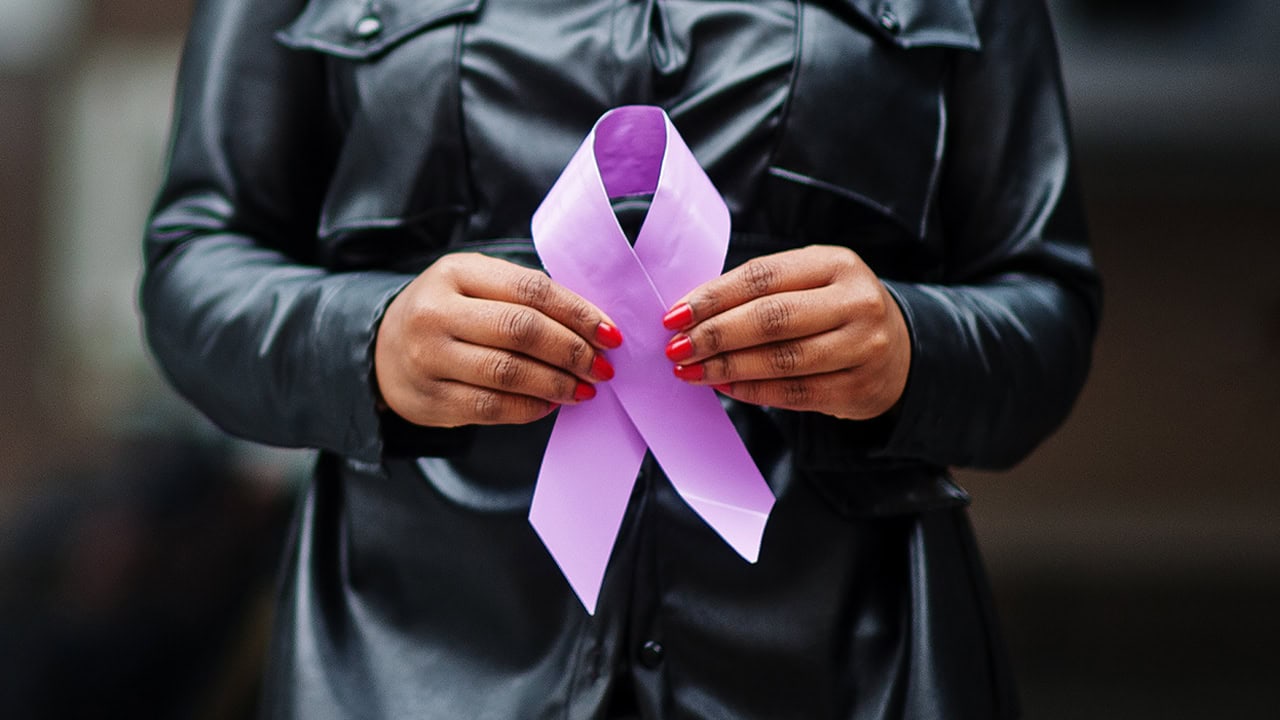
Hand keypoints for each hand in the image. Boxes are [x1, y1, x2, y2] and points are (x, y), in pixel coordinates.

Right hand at [374, 253, 622, 426]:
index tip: (610, 333)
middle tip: (602, 366)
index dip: (578, 313)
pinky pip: (492, 408)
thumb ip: (523, 297)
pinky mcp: (431, 400)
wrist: (381, 351)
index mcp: (456, 272)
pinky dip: (530, 408)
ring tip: (585, 388)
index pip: (531, 290)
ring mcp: (429, 358)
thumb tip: (592, 327)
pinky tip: (550, 404)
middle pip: (522, 330)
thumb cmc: (447, 314)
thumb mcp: (474, 286)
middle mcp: (437, 312)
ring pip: (509, 372)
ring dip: (558, 383)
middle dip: (573, 351)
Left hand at [660, 245, 909, 419]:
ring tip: (691, 371)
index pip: (763, 277)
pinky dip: (752, 391)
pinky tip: (724, 386)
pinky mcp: (858, 388)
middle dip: (715, 335)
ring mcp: (862, 347)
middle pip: (771, 319)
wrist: (899, 351)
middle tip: (676, 348)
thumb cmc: (835, 310)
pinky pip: (794, 392)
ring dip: (727, 367)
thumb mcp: (810, 282)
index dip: (713, 297)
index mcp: (836, 264)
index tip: (674, 315)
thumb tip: (690, 312)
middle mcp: (856, 302)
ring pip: (781, 360)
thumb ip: (760, 291)